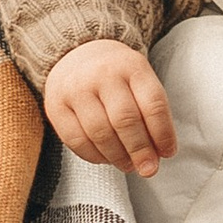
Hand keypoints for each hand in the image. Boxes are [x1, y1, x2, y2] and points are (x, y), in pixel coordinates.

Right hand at [41, 38, 176, 173]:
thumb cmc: (117, 76)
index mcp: (132, 66)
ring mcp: (76, 88)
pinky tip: (106, 159)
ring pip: (100, 132)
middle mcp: (103, 74)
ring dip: (118, 156)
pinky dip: (94, 156)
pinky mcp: (55, 105)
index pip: (153, 103)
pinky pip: (76, 140)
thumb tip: (159, 153)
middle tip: (149, 169)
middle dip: (140, 150)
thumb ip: (150, 112)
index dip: (163, 133)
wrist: (77, 53)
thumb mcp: (139, 80)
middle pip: (125, 120)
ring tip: (128, 165)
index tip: (168, 153)